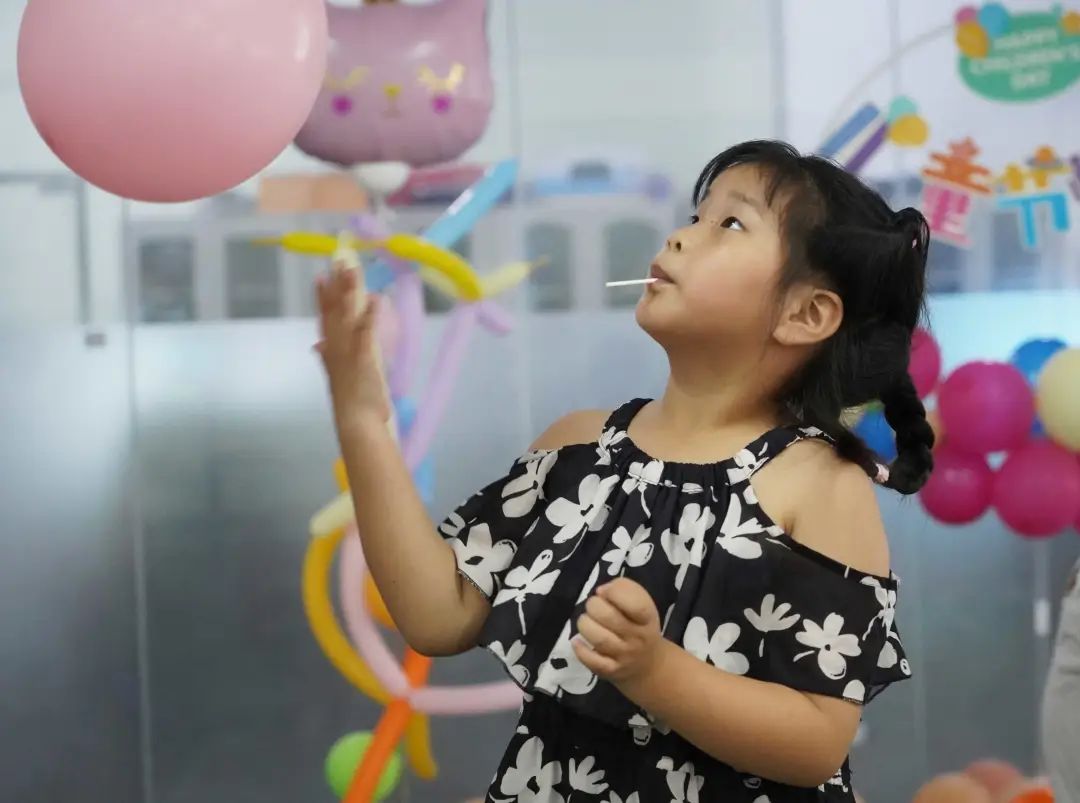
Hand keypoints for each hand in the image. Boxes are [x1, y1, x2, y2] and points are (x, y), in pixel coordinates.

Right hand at [315, 266, 389, 424]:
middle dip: (336, 284)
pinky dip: (371, 317)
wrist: (356, 422)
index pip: (324, 318)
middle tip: (338, 258)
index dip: (322, 297)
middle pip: (335, 310)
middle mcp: (337, 348)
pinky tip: (376, 300)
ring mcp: (350, 353)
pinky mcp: (365, 360)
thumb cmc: (350, 402)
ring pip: (348, 316)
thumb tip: (317, 345)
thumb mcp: (336, 376)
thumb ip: (326, 358)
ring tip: (352, 268)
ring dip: (350, 291)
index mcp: (331, 351)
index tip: (320, 277)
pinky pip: (368, 335)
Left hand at [573, 578, 662, 684]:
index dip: (616, 593)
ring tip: (586, 621)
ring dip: (585, 624)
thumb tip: (601, 591)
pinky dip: (581, 650)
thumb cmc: (640, 626)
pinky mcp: (611, 671)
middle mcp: (637, 638)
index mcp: (647, 618)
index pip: (636, 605)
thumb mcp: (642, 603)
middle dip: (593, 606)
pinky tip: (577, 641)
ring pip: (599, 639)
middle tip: (593, 606)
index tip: (606, 591)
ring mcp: (624, 656)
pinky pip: (593, 662)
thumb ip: (623, 590)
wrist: (648, 665)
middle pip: (609, 618)